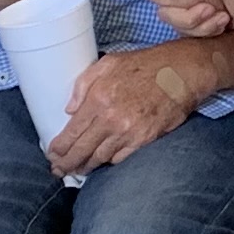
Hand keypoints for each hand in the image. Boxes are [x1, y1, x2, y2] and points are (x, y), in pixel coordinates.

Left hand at [47, 46, 205, 176]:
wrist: (182, 72)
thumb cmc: (145, 65)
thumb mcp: (109, 63)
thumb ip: (83, 84)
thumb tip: (69, 109)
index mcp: (98, 98)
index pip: (72, 132)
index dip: (59, 148)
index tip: (52, 155)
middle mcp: (111, 119)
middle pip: (82, 150)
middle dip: (67, 163)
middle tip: (59, 170)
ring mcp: (129, 132)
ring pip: (100, 158)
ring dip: (87, 166)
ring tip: (78, 170)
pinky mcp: (145, 140)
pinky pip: (121, 158)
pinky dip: (110, 162)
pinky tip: (103, 162)